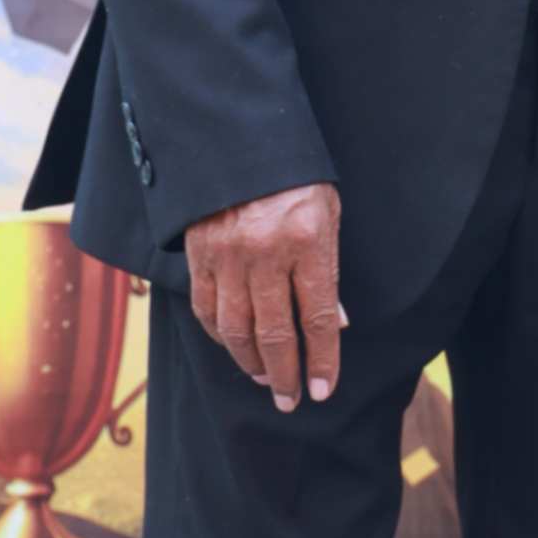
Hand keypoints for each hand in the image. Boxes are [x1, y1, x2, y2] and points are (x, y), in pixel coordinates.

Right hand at [186, 179, 343, 411]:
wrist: (239, 138)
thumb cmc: (295, 178)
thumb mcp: (328, 214)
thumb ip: (329, 269)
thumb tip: (337, 323)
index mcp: (308, 242)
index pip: (319, 317)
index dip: (323, 360)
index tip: (323, 390)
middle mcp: (266, 253)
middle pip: (276, 333)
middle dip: (284, 375)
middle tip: (289, 400)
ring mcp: (228, 255)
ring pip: (236, 328)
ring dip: (250, 362)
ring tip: (263, 378)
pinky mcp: (199, 253)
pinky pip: (207, 308)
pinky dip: (219, 335)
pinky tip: (233, 346)